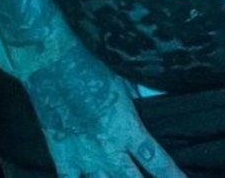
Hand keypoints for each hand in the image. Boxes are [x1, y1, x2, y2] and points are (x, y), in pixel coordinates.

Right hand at [22, 39, 186, 177]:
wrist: (51, 58)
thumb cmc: (89, 61)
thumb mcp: (120, 78)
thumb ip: (134, 97)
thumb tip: (144, 102)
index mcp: (126, 127)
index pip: (157, 160)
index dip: (173, 176)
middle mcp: (107, 147)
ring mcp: (82, 154)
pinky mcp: (60, 152)